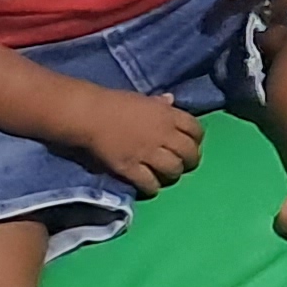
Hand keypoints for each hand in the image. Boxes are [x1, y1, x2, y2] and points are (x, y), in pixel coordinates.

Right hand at [74, 88, 204, 191]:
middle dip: (191, 160)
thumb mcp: (142, 99)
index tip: (192, 143)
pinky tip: (150, 186)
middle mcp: (163, 135)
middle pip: (189, 152)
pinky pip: (149, 182)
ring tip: (167, 175)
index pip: (196, 129)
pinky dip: (152, 187)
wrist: (88, 115)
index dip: (197, 138)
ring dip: (173, 174)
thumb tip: (170, 100)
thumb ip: (159, 103)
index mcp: (168, 115)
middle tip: (184, 163)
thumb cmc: (114, 103)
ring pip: (173, 169)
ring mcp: (148, 152)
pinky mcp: (130, 167)